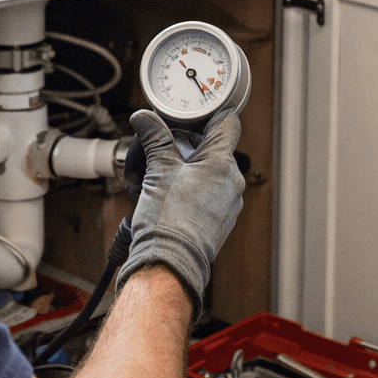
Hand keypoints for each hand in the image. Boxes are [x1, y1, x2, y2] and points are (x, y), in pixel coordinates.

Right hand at [115, 109, 244, 319]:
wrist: (170, 262)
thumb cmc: (168, 219)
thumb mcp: (158, 170)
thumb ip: (154, 139)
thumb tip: (144, 119)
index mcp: (222, 163)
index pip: (227, 122)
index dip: (209, 115)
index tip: (192, 116)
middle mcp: (233, 181)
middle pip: (217, 149)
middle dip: (192, 145)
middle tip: (168, 146)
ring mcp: (230, 203)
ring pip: (214, 173)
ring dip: (193, 168)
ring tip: (166, 174)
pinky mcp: (222, 220)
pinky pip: (212, 195)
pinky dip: (195, 189)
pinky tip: (174, 196)